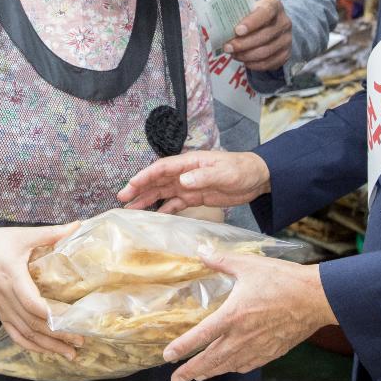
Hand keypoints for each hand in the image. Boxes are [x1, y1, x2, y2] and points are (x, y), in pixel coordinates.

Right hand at [0, 223, 83, 358]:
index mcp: (12, 277)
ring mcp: (2, 308)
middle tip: (80, 342)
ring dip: (47, 346)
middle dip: (57, 335)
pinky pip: (15, 334)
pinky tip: (46, 351)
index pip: (31, 302)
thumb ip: (50, 233)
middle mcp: (6, 297)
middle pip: (32, 323)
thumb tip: (77, 225)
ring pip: (25, 333)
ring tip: (69, 354)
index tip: (72, 319)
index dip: (51, 314)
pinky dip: (31, 345)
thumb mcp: (22, 235)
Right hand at [118, 150, 269, 213]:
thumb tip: (183, 180)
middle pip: (158, 181)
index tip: (130, 184)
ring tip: (131, 209)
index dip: (145, 176)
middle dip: (139, 189)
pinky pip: (175, 204)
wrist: (257, 178)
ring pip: (163, 193)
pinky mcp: (196, 197)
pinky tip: (154, 218)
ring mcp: (189, 185)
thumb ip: (203, 177)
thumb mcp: (224, 173)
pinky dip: (164, 210)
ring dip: (147, 200)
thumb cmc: (241, 170)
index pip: (162, 168)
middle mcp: (186, 173)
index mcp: (190, 163)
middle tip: (122, 199)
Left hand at [163, 251, 335, 380]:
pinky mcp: (272, 352)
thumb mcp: (249, 265)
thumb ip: (221, 260)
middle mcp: (242, 337)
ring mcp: (258, 347)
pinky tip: (230, 368)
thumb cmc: (283, 279)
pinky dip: (234, 368)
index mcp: (233, 316)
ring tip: (198, 376)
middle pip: (210, 360)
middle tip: (176, 380)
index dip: (182, 348)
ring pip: (228, 366)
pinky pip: (248, 365)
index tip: (167, 356)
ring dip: (210, 372)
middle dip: (190, 371)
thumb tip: (201, 251)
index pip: (200, 336)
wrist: (316, 298)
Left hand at [224, 0, 291, 71]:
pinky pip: (270, 62)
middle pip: (264, 36)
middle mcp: (284, 22)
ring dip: (246, 55)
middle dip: (243, 44)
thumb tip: (218, 26)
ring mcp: (287, 39)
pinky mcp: (286, 54)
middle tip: (227, 47)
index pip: (265, 13)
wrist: (273, 25)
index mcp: (274, 6)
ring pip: (266, 52)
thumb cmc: (254, 15)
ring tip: (233, 54)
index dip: (252, 22)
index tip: (237, 31)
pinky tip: (244, 61)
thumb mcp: (248, 9)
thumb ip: (238, 14)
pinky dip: (254, 64)